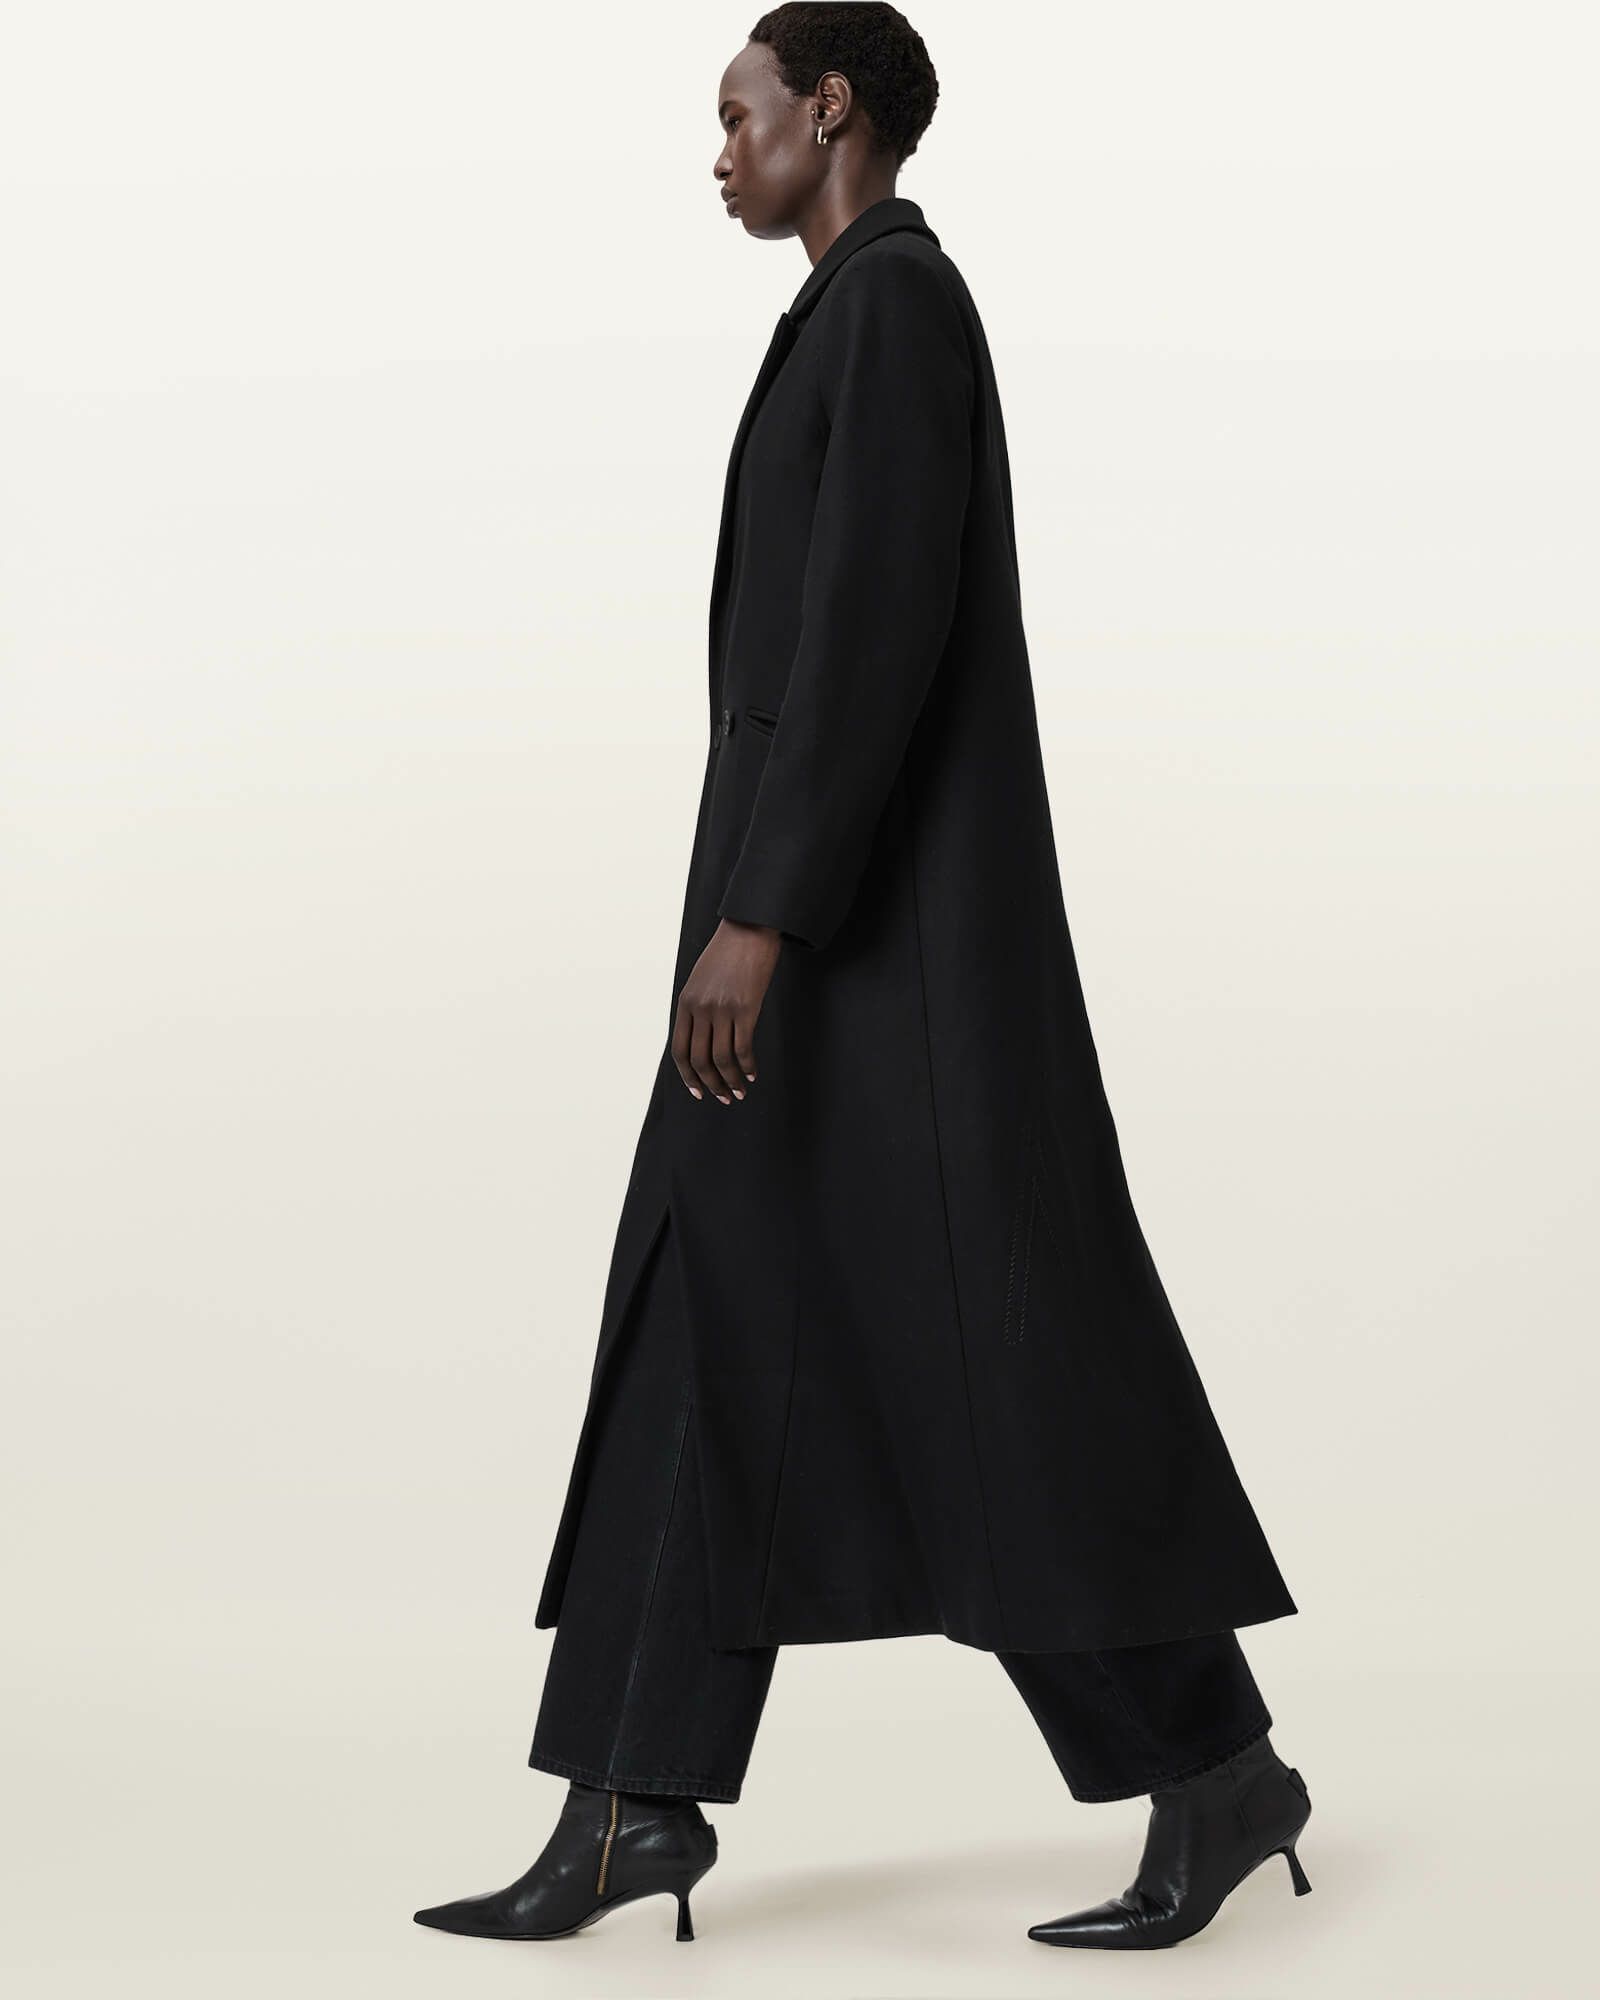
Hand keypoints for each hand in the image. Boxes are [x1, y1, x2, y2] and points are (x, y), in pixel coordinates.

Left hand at [670, 918, 781, 1102]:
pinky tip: (753, 1074)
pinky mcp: (746, 1008)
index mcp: (685, 1002)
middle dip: (711, 1085)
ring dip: (731, 1081)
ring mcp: (722, 1009)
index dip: (688, 1076)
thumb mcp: (701, 979)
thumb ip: (698, 1007)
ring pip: (722, 1059)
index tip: (699, 1092)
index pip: (679, 1051)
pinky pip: (743, 1048)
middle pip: (700, 1060)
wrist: (749, 928)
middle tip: (723, 1098)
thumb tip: (703, 1039)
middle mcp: (700, 1008)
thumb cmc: (728, 953)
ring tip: (740, 1092)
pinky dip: (747, 1067)